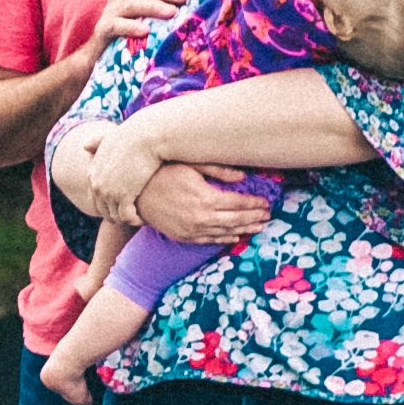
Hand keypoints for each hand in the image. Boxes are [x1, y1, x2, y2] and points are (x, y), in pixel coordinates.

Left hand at [82, 123, 167, 224]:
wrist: (145, 136)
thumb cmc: (132, 136)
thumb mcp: (109, 139)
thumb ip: (96, 144)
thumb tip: (84, 145)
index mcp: (92, 174)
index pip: (95, 200)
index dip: (108, 207)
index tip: (122, 208)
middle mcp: (97, 185)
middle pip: (104, 211)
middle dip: (117, 216)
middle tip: (131, 216)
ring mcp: (108, 191)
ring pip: (116, 216)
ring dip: (127, 220)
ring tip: (138, 218)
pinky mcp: (123, 196)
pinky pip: (127, 217)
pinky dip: (135, 220)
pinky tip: (143, 218)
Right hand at [95, 0, 195, 45]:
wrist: (98, 57)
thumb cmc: (132, 37)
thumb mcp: (151, 19)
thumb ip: (168, 9)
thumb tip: (200, 5)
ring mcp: (111, 12)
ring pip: (132, 4)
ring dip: (152, 6)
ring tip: (171, 12)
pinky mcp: (102, 29)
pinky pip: (115, 25)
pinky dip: (130, 26)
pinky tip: (144, 31)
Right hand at [133, 161, 268, 245]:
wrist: (136, 194)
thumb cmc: (163, 173)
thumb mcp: (191, 164)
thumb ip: (218, 170)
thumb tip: (243, 176)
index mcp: (206, 198)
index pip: (239, 203)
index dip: (255, 203)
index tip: (266, 202)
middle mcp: (202, 218)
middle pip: (236, 219)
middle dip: (254, 217)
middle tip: (268, 216)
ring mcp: (192, 230)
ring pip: (226, 232)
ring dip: (244, 230)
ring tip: (258, 227)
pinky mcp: (183, 236)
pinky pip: (209, 240)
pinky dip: (225, 239)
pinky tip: (235, 236)